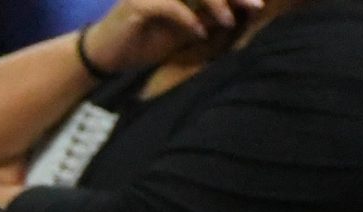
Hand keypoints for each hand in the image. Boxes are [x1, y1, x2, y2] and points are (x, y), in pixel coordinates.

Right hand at [81, 0, 261, 73]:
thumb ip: (209, 16)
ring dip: (214, 3)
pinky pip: (168, 6)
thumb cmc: (145, 42)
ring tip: (229, 22)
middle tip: (254, 6)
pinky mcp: (136, 4)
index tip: (257, 3)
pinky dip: (187, 19)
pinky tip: (200, 33)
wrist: (105, 56)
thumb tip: (244, 12)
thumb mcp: (185, 28)